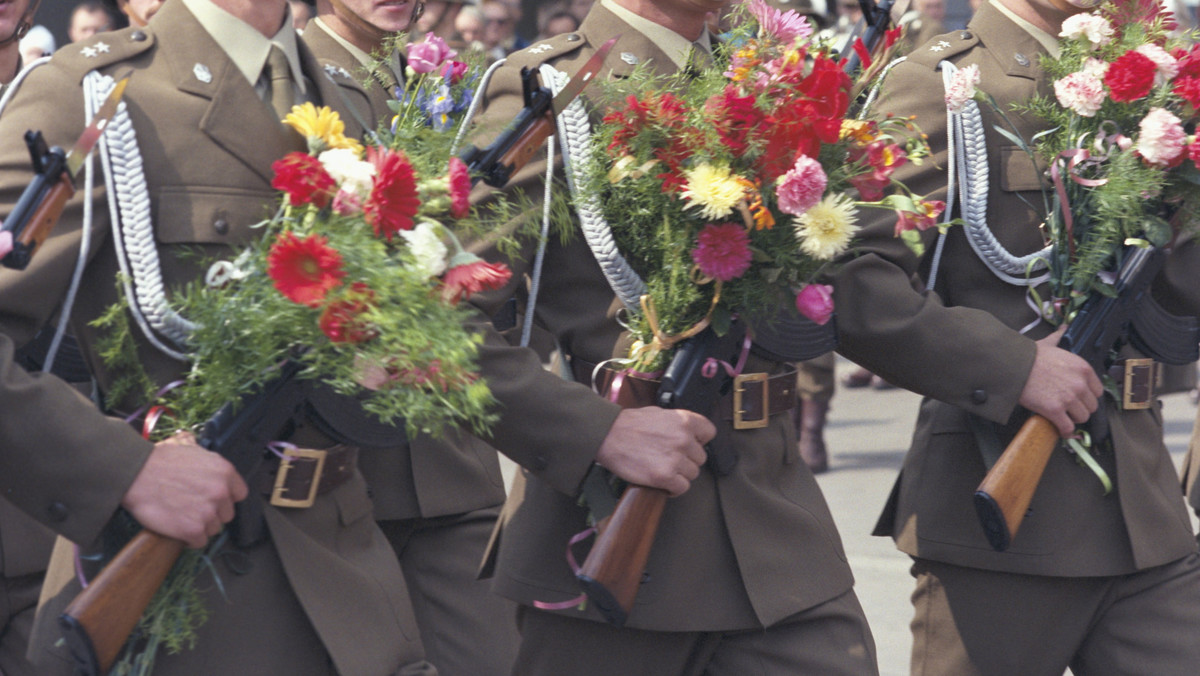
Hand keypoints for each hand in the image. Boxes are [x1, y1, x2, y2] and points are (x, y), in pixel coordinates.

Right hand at [120, 431, 248, 547]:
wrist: (135, 475)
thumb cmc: (157, 460)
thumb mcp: (188, 446)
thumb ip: (202, 454)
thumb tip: (198, 447)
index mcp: (225, 471)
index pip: (239, 493)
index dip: (226, 498)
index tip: (215, 500)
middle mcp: (221, 492)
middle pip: (227, 513)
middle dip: (213, 513)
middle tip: (193, 508)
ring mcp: (208, 512)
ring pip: (214, 528)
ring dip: (200, 526)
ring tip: (183, 517)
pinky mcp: (193, 530)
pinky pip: (200, 542)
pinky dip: (190, 539)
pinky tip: (179, 530)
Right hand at [594, 407, 714, 496]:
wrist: (607, 435)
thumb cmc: (629, 424)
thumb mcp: (659, 413)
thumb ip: (677, 423)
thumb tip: (690, 434)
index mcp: (684, 420)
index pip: (709, 433)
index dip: (700, 441)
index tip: (691, 445)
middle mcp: (683, 439)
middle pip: (700, 458)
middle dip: (687, 460)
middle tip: (671, 459)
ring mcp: (675, 458)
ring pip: (692, 474)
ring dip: (680, 475)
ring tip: (665, 470)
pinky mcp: (664, 476)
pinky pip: (682, 488)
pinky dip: (674, 488)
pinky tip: (664, 483)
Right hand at [1018, 326, 1103, 436]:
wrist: (1013, 366)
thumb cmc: (1029, 356)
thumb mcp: (1050, 343)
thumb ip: (1060, 337)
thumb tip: (1064, 329)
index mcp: (1083, 368)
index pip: (1098, 390)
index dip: (1088, 396)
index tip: (1080, 398)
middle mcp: (1079, 384)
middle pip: (1091, 406)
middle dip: (1081, 408)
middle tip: (1070, 409)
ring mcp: (1068, 398)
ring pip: (1082, 417)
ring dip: (1073, 419)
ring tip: (1064, 417)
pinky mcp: (1055, 410)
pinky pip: (1067, 427)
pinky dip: (1065, 431)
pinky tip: (1060, 429)